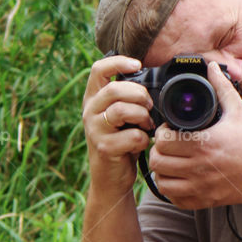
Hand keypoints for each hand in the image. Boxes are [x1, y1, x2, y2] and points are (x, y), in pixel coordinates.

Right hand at [82, 55, 155, 192]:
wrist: (111, 178)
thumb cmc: (121, 142)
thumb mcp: (120, 117)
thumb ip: (127, 98)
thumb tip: (150, 79)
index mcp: (94, 99)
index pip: (98, 70)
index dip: (118, 62)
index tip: (137, 65)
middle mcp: (90, 111)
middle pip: (115, 89)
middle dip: (140, 95)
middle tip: (149, 106)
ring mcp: (95, 130)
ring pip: (122, 110)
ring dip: (142, 116)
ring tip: (147, 125)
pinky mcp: (104, 147)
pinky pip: (132, 135)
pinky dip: (143, 139)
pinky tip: (142, 143)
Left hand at [149, 62, 241, 209]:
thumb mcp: (239, 111)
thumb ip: (221, 87)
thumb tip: (212, 67)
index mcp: (204, 143)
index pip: (162, 141)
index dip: (160, 134)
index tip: (168, 131)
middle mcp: (200, 167)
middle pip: (157, 163)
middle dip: (158, 152)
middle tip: (167, 147)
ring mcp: (202, 187)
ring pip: (162, 184)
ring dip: (162, 173)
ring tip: (171, 163)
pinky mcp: (208, 201)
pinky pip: (177, 201)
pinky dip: (173, 192)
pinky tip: (180, 180)